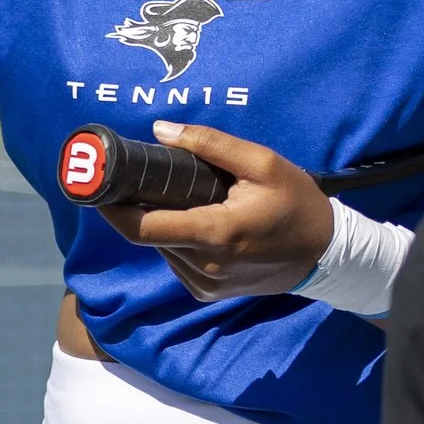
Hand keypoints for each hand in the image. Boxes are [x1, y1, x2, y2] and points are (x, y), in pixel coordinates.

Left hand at [95, 119, 332, 300]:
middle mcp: (204, 266)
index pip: (143, 227)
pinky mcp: (207, 292)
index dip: (111, 208)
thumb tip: (160, 131)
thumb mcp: (262, 163)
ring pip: (161, 247)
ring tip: (184, 197)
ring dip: (161, 222)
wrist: (328, 255)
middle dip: (138, 205)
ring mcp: (205, 284)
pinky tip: (198, 220)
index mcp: (215, 234)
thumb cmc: (297, 203)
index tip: (95, 187)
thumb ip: (209, 144)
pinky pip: (175, 260)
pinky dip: (176, 239)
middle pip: (149, 233)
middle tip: (142, 176)